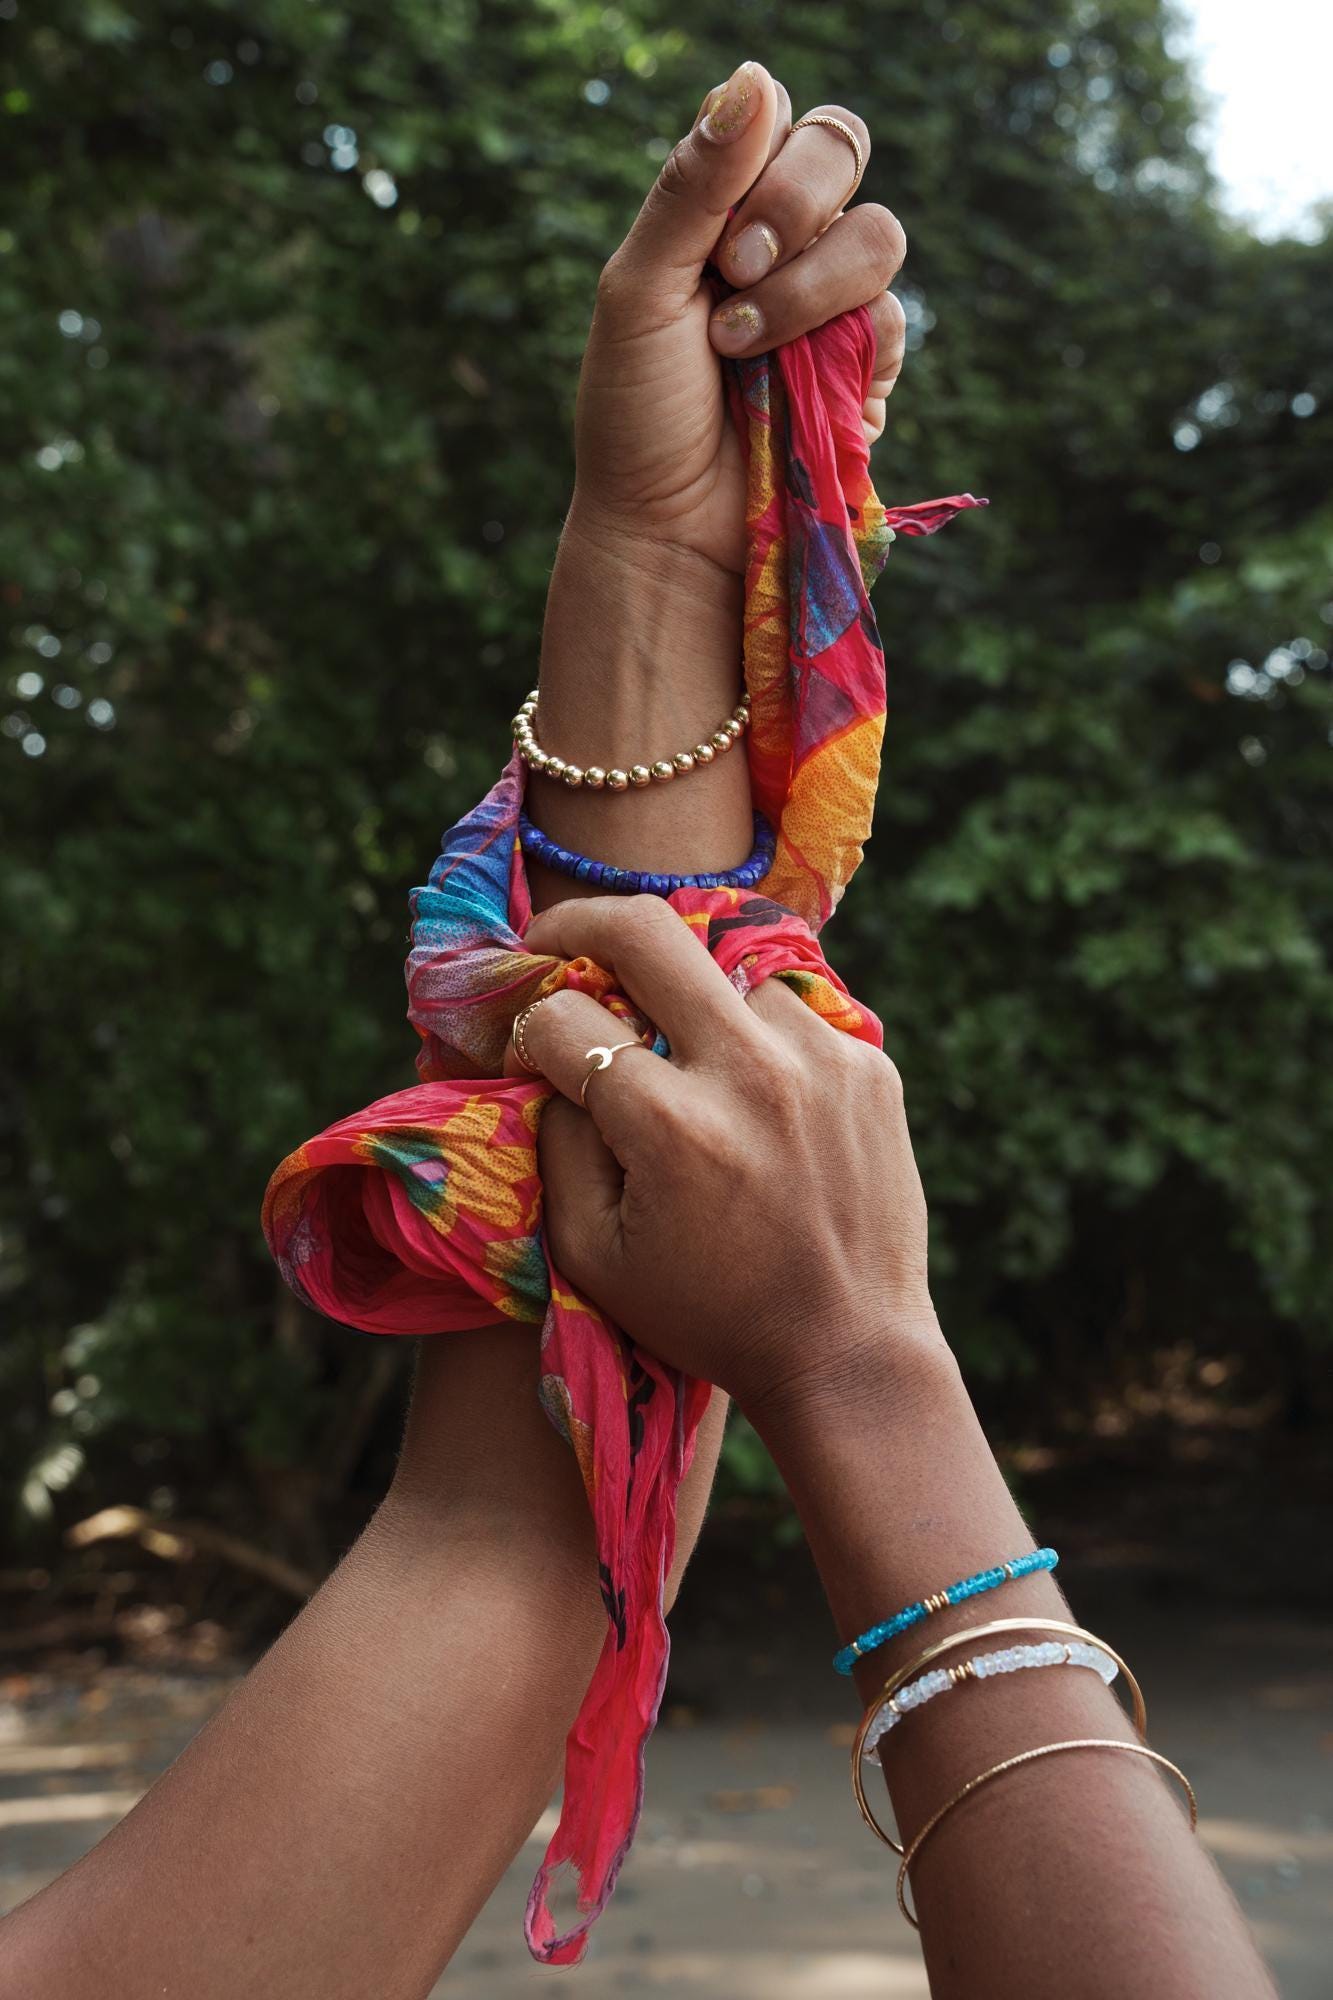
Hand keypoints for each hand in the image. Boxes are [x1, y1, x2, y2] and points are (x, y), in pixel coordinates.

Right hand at [508, 897, 940, 1417]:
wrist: (850, 1351)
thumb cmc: (707, 1314)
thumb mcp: (593, 1256)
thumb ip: (557, 1145)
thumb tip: (552, 1060)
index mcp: (671, 1125)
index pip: (566, 1019)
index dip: (529, 1030)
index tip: (530, 1047)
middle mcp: (749, 1073)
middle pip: (646, 930)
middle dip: (580, 924)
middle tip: (555, 943)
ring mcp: (821, 1060)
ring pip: (728, 972)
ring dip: (693, 1005)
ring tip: (689, 1061)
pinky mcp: (871, 1065)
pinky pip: (792, 1015)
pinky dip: (761, 1043)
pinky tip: (759, 1100)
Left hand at [571, 61, 906, 574]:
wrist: (669, 531)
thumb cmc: (637, 416)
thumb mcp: (641, 292)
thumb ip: (692, 188)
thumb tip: (756, 76)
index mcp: (721, 212)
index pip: (775, 120)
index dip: (759, 155)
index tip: (714, 231)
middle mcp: (782, 245)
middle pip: (839, 148)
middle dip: (792, 205)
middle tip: (733, 275)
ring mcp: (831, 306)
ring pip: (877, 234)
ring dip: (808, 290)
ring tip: (746, 351)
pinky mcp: (868, 371)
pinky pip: (893, 321)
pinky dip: (845, 348)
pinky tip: (791, 391)